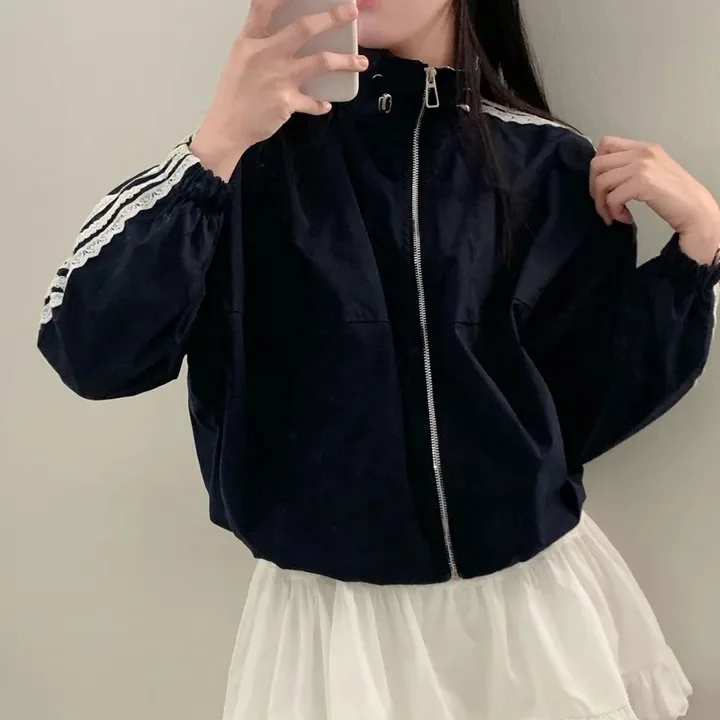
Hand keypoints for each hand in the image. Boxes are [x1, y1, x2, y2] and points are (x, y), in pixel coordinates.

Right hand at [191, 0, 367, 180]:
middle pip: (304, 28)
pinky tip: (326, 103)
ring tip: (360, 62)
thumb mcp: (240, 58)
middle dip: (331, 18)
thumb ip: (261, 43)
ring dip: (345, 62)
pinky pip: (313, 101)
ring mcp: (278, 78)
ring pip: (320, 62)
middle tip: (351, 12)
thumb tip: (285, 34)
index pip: (265, 6)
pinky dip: (321, 103)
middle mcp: (266, 54)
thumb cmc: (234, 92)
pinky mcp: (287, 101)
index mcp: (250, 40)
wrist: (226, 127)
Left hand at [590, 136, 719, 264]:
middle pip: (597, 164)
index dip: (597, 167)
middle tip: (604, 204)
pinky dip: (614, 212)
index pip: (606, 143)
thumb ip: (630, 167)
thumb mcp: (653, 171)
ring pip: (601, 182)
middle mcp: (642, 152)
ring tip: (614, 214)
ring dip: (602, 204)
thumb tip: (602, 176)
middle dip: (594, 188)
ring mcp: (642, 166)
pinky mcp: (642, 183)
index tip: (603, 186)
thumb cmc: (675, 195)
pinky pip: (612, 198)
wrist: (695, 209)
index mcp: (644, 147)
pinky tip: (625, 218)